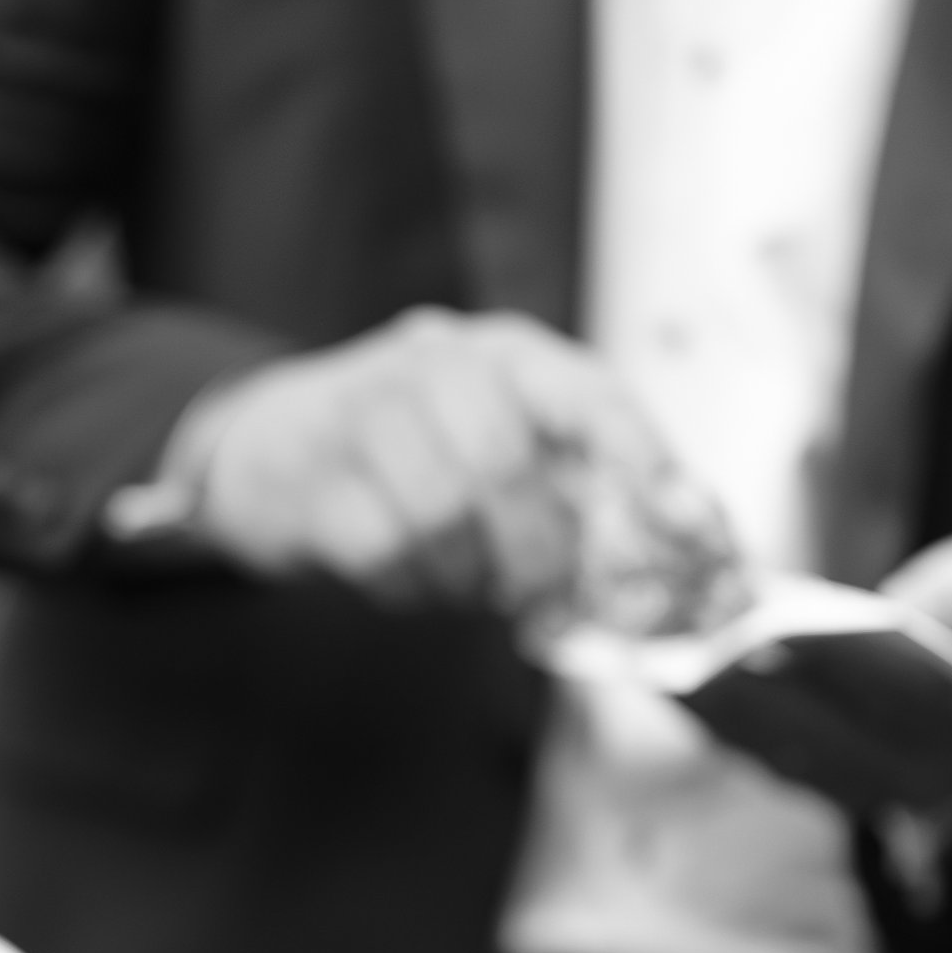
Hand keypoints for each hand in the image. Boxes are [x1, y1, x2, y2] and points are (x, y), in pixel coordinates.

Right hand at [164, 309, 731, 621]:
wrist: (266, 446)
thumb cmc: (413, 453)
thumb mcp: (500, 440)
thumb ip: (581, 485)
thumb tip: (680, 548)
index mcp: (507, 354)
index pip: (590, 396)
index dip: (643, 464)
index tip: (684, 531)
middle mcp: (435, 365)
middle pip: (504, 465)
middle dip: (534, 552)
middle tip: (537, 598)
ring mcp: (361, 414)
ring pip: (437, 515)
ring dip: (463, 575)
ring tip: (461, 581)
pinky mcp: (307, 477)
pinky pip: (377, 550)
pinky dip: (405, 586)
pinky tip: (406, 578)